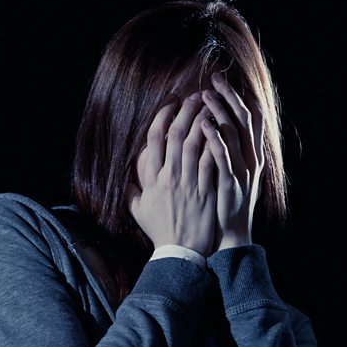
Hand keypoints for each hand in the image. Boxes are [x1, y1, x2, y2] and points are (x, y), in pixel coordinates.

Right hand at [126, 92, 217, 256]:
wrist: (180, 251)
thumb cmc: (159, 230)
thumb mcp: (137, 209)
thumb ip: (130, 189)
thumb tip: (123, 175)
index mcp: (151, 178)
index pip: (153, 139)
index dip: (162, 116)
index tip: (171, 102)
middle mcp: (168, 177)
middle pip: (176, 135)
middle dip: (187, 110)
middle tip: (196, 95)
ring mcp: (188, 183)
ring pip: (196, 143)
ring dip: (203, 121)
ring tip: (211, 105)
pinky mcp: (206, 190)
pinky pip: (212, 161)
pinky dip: (216, 143)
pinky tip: (222, 130)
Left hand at [200, 72, 265, 249]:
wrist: (231, 235)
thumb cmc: (224, 203)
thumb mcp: (231, 174)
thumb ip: (225, 151)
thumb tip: (212, 127)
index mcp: (251, 155)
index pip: (251, 119)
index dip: (238, 97)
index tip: (222, 81)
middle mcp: (251, 159)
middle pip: (244, 119)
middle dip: (229, 97)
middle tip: (215, 78)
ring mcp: (242, 170)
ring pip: (234, 133)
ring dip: (219, 112)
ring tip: (205, 95)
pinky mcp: (230, 183)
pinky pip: (223, 157)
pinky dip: (214, 139)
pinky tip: (203, 126)